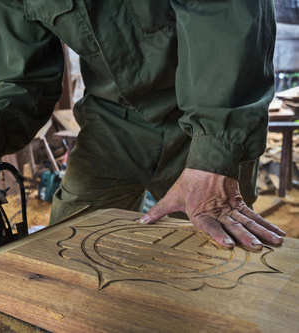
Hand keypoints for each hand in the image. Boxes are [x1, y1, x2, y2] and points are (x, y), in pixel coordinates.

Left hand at [140, 168, 285, 249]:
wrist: (207, 161)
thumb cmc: (189, 181)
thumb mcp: (172, 196)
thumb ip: (158, 211)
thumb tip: (141, 221)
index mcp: (200, 211)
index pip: (209, 225)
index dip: (218, 235)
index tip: (228, 244)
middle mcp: (218, 211)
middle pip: (233, 224)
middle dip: (245, 236)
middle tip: (255, 247)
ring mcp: (231, 207)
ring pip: (248, 221)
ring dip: (261, 232)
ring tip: (274, 243)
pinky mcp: (240, 203)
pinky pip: (255, 215)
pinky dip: (266, 224)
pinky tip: (278, 234)